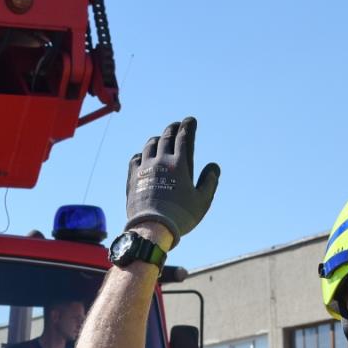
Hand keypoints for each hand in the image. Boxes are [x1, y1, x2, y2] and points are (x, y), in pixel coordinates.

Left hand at [126, 117, 220, 242]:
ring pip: (150, 145)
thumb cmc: (180, 216)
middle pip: (166, 137)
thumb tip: (214, 166)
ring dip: (157, 139)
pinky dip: (142, 154)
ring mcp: (145, 168)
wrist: (152, 227)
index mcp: (180, 164)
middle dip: (173, 128)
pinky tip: (143, 156)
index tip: (190, 120)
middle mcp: (161, 161)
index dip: (188, 126)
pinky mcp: (133, 178)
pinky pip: (136, 159)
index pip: (184, 137)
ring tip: (160, 138)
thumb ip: (209, 181)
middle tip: (177, 125)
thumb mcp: (202, 201)